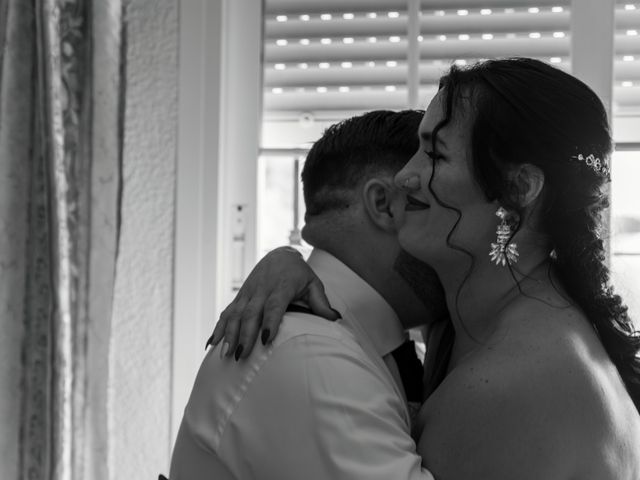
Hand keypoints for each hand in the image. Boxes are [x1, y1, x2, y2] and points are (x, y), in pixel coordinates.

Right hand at [207, 246, 337, 359]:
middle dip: (244, 335)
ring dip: (228, 334)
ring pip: (235, 314)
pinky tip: (211, 344)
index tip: (266, 340)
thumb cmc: (300, 274)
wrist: (279, 255)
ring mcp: (248, 293)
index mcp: (281, 287)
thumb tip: (335, 319)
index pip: (274, 306)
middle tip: (241, 356)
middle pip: (250, 314)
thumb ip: (321, 303)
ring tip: (224, 354)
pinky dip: (218, 328)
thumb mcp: (314, 284)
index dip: (270, 322)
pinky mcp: (240, 297)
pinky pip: (226, 312)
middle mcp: (261, 290)